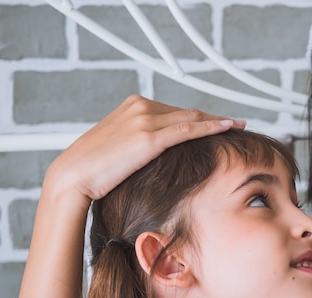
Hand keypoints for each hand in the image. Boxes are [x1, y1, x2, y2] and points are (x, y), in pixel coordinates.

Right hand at [15, 95, 244, 297]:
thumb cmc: (94, 169)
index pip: (176, 111)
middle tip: (236, 124)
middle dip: (214, 118)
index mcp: (134, 106)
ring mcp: (145, 120)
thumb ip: (141, 143)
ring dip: (218, 122)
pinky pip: (187, 129)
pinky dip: (210, 127)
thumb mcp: (121, 148)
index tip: (219, 123)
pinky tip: (228, 127)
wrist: (73, 176)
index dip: (201, 118)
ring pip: (192, 118)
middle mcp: (141, 107)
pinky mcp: (148, 137)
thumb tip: (158, 154)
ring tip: (238, 126)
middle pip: (188, 112)